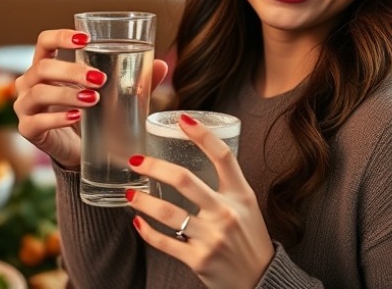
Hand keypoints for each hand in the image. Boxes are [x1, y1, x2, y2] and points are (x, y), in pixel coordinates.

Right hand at [13, 29, 167, 167]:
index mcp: (46, 66)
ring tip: (93, 99)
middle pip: (43, 68)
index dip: (61, 37)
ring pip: (40, 93)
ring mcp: (25, 106)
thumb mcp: (112, 94)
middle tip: (100, 79)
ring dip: (67, 94)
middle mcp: (30, 83)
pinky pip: (38, 121)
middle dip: (72, 71)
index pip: (44, 42)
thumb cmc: (93, 114)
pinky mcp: (28, 130)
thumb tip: (162, 64)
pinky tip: (77, 118)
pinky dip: (58, 118)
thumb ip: (134, 79)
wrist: (81, 151)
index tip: (85, 40)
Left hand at [126, 114, 273, 288]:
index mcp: (240, 195)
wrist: (260, 280)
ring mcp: (212, 238)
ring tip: (130, 194)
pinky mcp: (199, 260)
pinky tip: (138, 222)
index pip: (223, 156)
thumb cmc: (249, 237)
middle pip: (185, 180)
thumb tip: (194, 159)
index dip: (202, 135)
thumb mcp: (246, 205)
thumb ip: (225, 184)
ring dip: (142, 201)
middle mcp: (226, 213)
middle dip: (154, 167)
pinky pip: (165, 242)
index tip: (182, 119)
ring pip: (168, 212)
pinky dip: (147, 231)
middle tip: (136, 161)